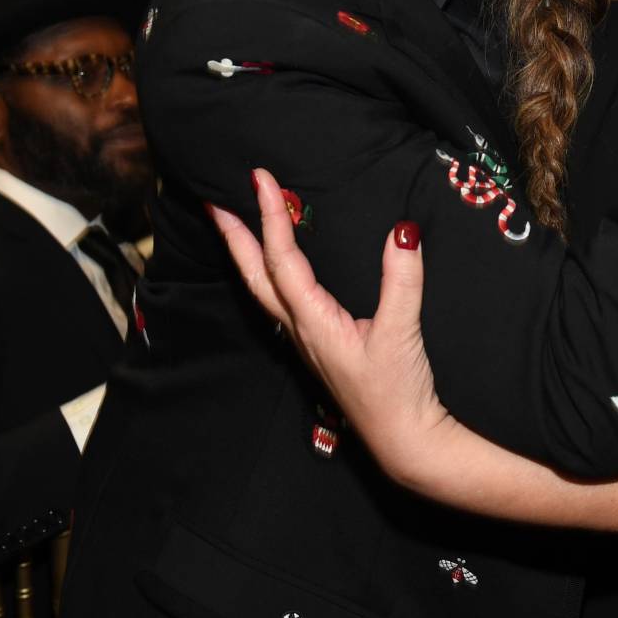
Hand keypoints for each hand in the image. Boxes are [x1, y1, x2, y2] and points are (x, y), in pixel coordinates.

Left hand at [209, 170, 449, 484]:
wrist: (403, 438)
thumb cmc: (398, 391)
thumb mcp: (402, 332)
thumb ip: (401, 281)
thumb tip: (403, 231)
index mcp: (313, 322)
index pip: (283, 260)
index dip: (270, 217)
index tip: (261, 179)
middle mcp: (300, 328)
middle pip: (255, 276)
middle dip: (234, 236)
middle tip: (214, 199)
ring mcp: (306, 338)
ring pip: (264, 288)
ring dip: (248, 253)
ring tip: (236, 224)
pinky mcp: (318, 344)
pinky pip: (281, 299)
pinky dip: (270, 272)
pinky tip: (277, 266)